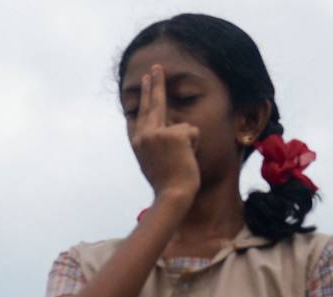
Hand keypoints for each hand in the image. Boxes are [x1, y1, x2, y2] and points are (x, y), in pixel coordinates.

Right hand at [131, 65, 200, 202]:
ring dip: (187, 145)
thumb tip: (173, 130)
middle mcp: (144, 135)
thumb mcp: (155, 161)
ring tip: (181, 161)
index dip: (146, 97)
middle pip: (153, 104)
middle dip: (155, 83)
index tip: (148, 80)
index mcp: (138, 142)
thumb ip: (158, 143)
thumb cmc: (167, 184)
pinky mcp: (174, 134)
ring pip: (182, 128)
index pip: (142, 114)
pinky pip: (192, 133)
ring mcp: (157, 133)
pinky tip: (186, 159)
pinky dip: (194, 147)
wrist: (172, 194)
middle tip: (156, 66)